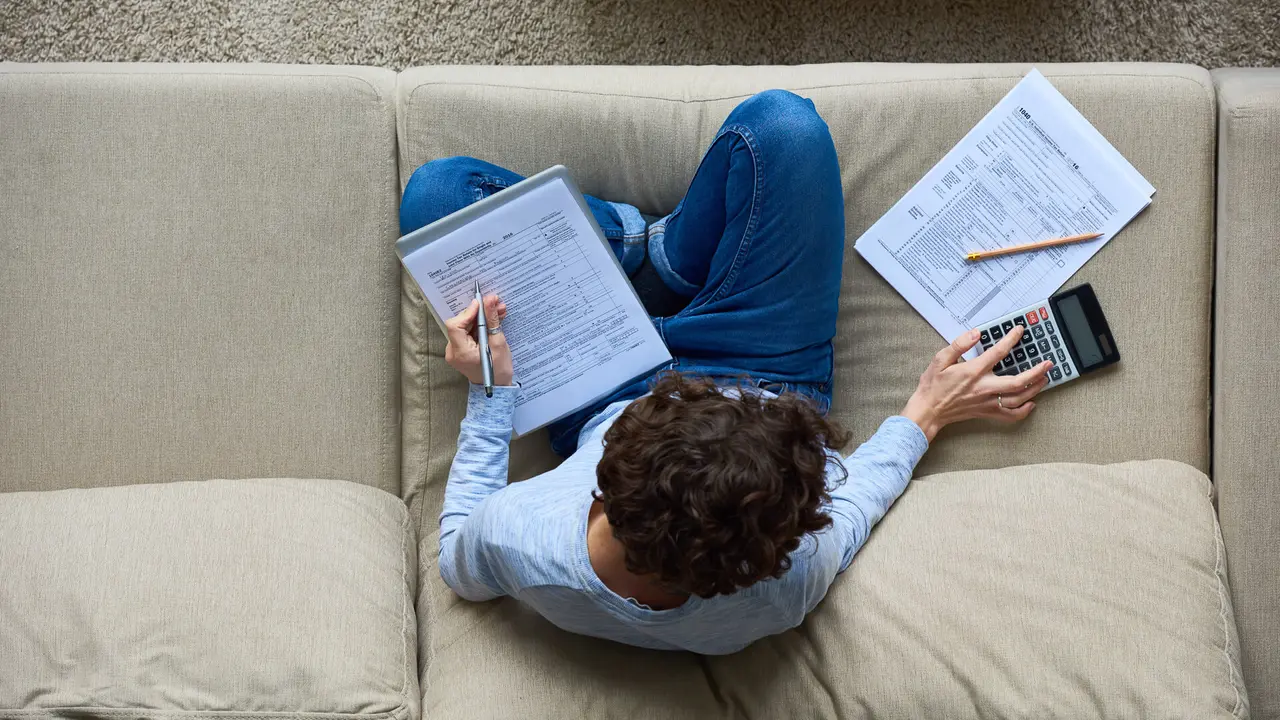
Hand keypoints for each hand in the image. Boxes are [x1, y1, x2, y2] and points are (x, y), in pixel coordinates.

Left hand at [444, 295, 512, 386]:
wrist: (497, 388)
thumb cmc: (499, 371)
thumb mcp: (498, 344)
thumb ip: (491, 321)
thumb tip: (489, 300)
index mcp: (461, 353)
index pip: (455, 325)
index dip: (468, 312)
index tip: (482, 304)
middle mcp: (453, 352)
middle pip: (460, 324)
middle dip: (478, 313)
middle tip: (496, 304)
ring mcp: (455, 351)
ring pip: (465, 327)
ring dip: (481, 318)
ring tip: (499, 311)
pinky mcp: (460, 350)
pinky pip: (467, 333)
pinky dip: (479, 326)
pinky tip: (493, 321)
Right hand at [901, 325, 1052, 441]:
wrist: (928, 409)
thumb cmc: (933, 385)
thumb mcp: (940, 359)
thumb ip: (959, 344)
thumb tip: (976, 333)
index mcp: (973, 372)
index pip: (998, 353)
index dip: (1011, 339)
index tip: (1019, 331)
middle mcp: (984, 388)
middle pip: (1018, 381)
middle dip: (1036, 372)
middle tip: (1048, 363)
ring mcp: (987, 402)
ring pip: (1018, 398)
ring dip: (1035, 388)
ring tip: (1045, 378)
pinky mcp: (986, 412)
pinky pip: (1010, 415)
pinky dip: (1024, 411)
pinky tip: (1031, 404)